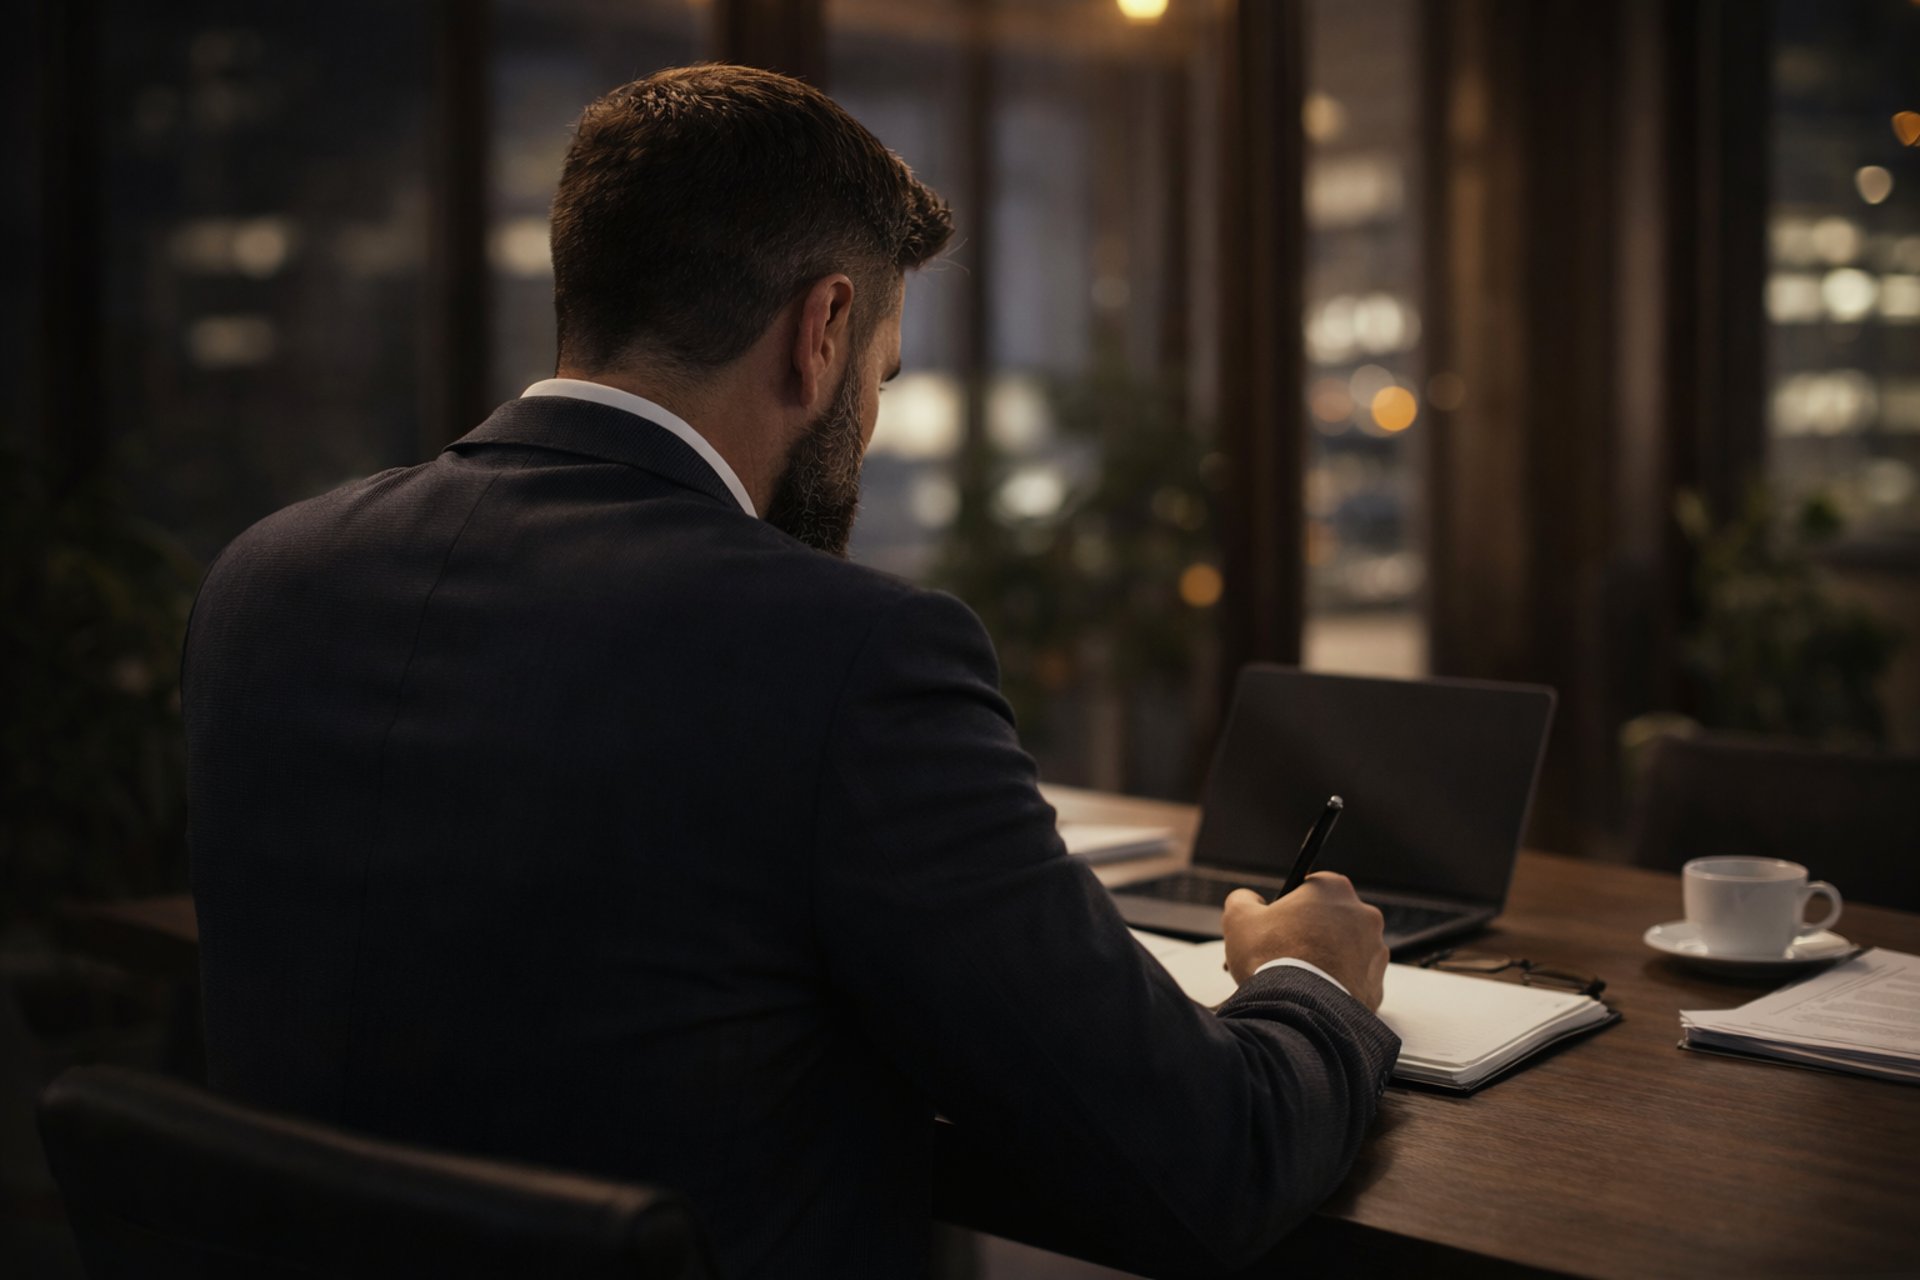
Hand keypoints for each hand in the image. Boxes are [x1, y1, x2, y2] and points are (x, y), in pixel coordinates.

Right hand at [1222, 873, 1388, 1009]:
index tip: (1279, 924)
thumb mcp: (1239, 917)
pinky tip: (1314, 996)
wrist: (1296, 1011)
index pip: (1312, 888)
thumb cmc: (1269, 958)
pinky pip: (1355, 982)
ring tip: (1299, 979)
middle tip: (1286, 954)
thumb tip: (1249, 899)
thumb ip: (1243, 898)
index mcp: (1334, 889)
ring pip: (1347, 951)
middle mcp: (1364, 915)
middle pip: (1332, 920)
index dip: (1292, 906)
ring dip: (1328, 960)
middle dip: (1313, 934)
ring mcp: (1376, 952)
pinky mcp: (1377, 986)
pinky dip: (1338, 987)